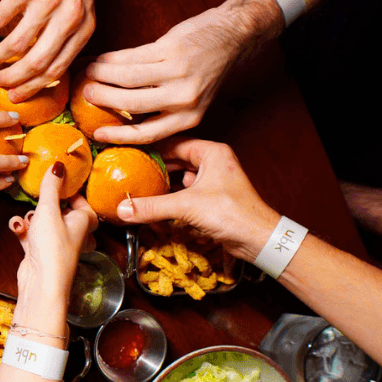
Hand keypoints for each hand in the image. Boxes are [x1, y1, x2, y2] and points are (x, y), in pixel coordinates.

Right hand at [8, 161, 98, 295]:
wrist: (40, 283)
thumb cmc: (52, 249)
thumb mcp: (49, 210)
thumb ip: (51, 187)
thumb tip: (58, 166)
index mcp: (84, 221)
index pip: (82, 202)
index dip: (71, 191)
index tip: (58, 181)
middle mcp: (72, 233)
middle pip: (60, 211)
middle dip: (44, 205)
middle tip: (38, 199)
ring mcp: (55, 244)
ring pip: (42, 222)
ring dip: (31, 218)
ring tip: (27, 219)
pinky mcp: (39, 252)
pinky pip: (30, 234)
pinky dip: (23, 230)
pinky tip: (18, 229)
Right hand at [82, 0, 280, 143]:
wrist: (232, 36)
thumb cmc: (208, 69)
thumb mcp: (192, 98)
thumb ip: (162, 107)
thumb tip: (121, 113)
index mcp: (189, 117)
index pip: (148, 134)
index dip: (119, 136)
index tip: (97, 134)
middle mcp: (184, 98)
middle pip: (131, 104)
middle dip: (102, 99)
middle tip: (85, 93)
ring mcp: (177, 72)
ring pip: (127, 77)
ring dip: (102, 74)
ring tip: (89, 72)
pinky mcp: (171, 49)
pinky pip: (132, 56)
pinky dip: (112, 58)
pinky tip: (101, 58)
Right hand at [117, 138, 278, 261]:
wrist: (258, 239)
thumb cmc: (233, 214)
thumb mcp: (187, 206)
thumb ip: (153, 207)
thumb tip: (123, 209)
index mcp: (212, 152)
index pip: (174, 142)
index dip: (152, 147)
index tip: (130, 151)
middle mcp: (214, 162)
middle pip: (177, 159)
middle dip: (155, 165)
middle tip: (130, 168)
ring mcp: (214, 180)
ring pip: (181, 175)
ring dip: (163, 181)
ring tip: (139, 183)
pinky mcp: (213, 197)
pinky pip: (187, 191)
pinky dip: (172, 195)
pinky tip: (157, 201)